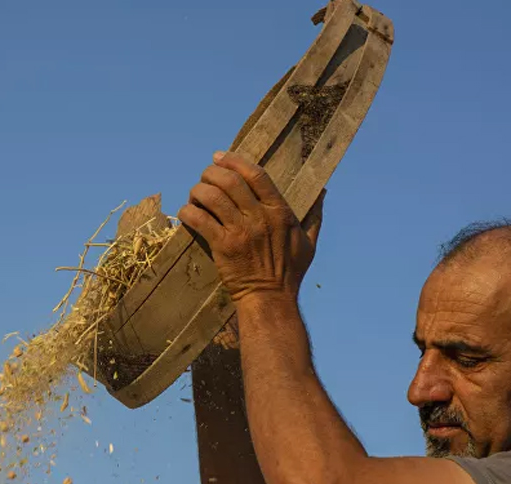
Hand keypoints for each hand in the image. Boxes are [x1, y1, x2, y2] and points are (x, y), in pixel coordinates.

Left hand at [178, 152, 323, 303]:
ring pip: (211, 196)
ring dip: (198, 191)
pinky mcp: (222, 246)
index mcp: (280, 211)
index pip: (256, 174)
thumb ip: (314, 214)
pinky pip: (199, 220)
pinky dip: (188, 212)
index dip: (235, 160)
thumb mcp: (309, 241)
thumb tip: (323, 192)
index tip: (220, 156)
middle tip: (205, 177)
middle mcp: (260, 217)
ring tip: (195, 195)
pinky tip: (187, 213)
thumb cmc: (290, 272)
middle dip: (211, 172)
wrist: (270, 299)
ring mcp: (240, 231)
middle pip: (229, 180)